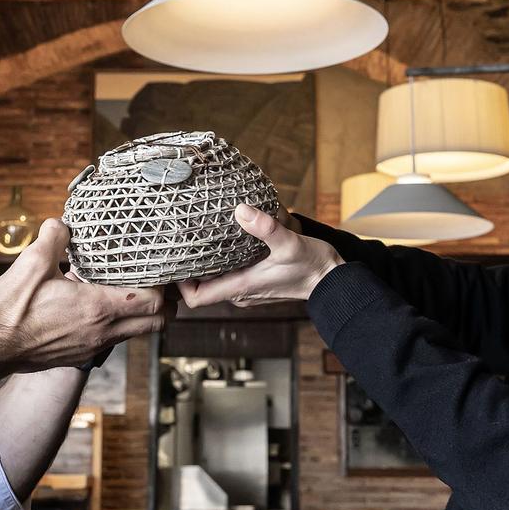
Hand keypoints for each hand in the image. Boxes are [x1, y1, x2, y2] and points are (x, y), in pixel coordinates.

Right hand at [0, 219, 172, 374]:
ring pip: (137, 333)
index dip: (163, 286)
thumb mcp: (31, 263)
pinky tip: (101, 308)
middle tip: (156, 283)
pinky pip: (114, 340)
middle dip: (164, 304)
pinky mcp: (81, 355)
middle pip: (156, 323)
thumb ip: (53, 237)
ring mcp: (93, 346)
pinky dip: (120, 325)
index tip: (158, 269)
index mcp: (98, 307)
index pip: (153, 302)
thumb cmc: (13, 310)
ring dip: (142, 315)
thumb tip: (62, 224)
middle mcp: (103, 331)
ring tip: (131, 292)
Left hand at [178, 205, 342, 307]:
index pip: (196, 298)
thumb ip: (266, 228)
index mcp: (241, 287)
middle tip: (182, 242)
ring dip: (207, 264)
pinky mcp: (257, 283)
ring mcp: (248, 289)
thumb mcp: (290, 243)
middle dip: (190, 268)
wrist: (333, 282)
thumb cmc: (313, 267)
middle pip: (201, 287)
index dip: (180, 283)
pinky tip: (225, 241)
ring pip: (216, 280)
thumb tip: (241, 211)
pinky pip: (230, 275)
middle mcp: (240, 293)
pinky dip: (223, 262)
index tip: (175, 260)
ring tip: (199, 238)